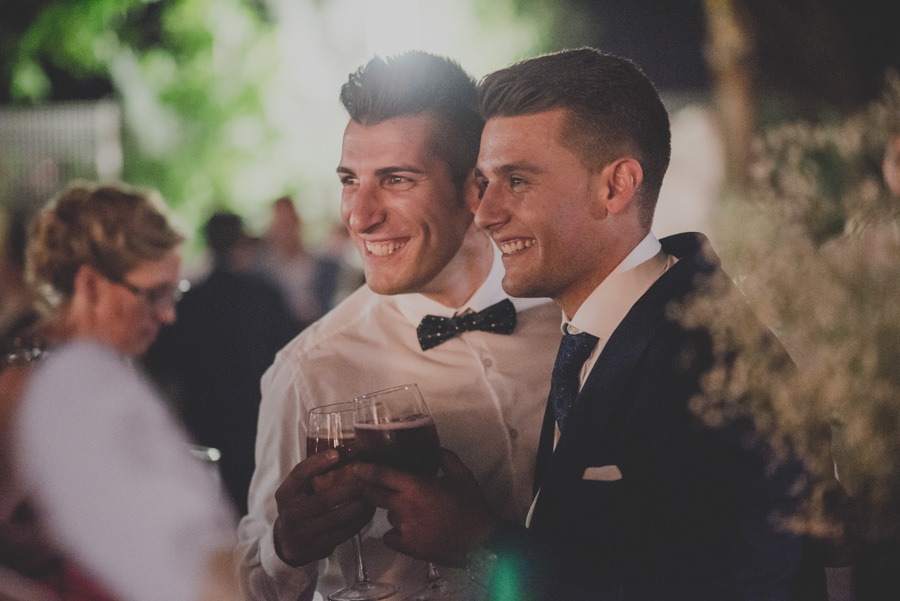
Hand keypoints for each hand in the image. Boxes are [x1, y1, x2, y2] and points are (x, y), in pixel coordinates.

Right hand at [273, 450, 374, 566]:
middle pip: (324, 499)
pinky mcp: (318, 547)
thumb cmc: (299, 508)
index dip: (317, 463)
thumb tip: (346, 451)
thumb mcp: (297, 492)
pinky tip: (368, 510)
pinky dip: (359, 521)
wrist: (287, 544)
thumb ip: (314, 475)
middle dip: (350, 488)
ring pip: (338, 517)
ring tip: (372, 494)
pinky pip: (344, 532)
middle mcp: (292, 514)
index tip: (336, 454)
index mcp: (286, 495)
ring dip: (359, 505)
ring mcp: (305, 533)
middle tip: (367, 478)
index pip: (299, 475)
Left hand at [354, 448, 499, 566]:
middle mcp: (405, 507)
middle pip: (374, 495)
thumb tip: (435, 449)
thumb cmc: (472, 506)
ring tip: (410, 512)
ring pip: (387, 515)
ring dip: (392, 511)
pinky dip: (396, 533)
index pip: (381, 475)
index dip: (365, 470)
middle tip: (365, 486)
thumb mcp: (462, 475)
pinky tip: (409, 531)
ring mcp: (404, 529)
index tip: (356, 467)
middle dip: (366, 489)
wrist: (481, 542)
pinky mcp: (408, 547)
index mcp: (416, 486)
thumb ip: (445, 458)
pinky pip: (391, 537)